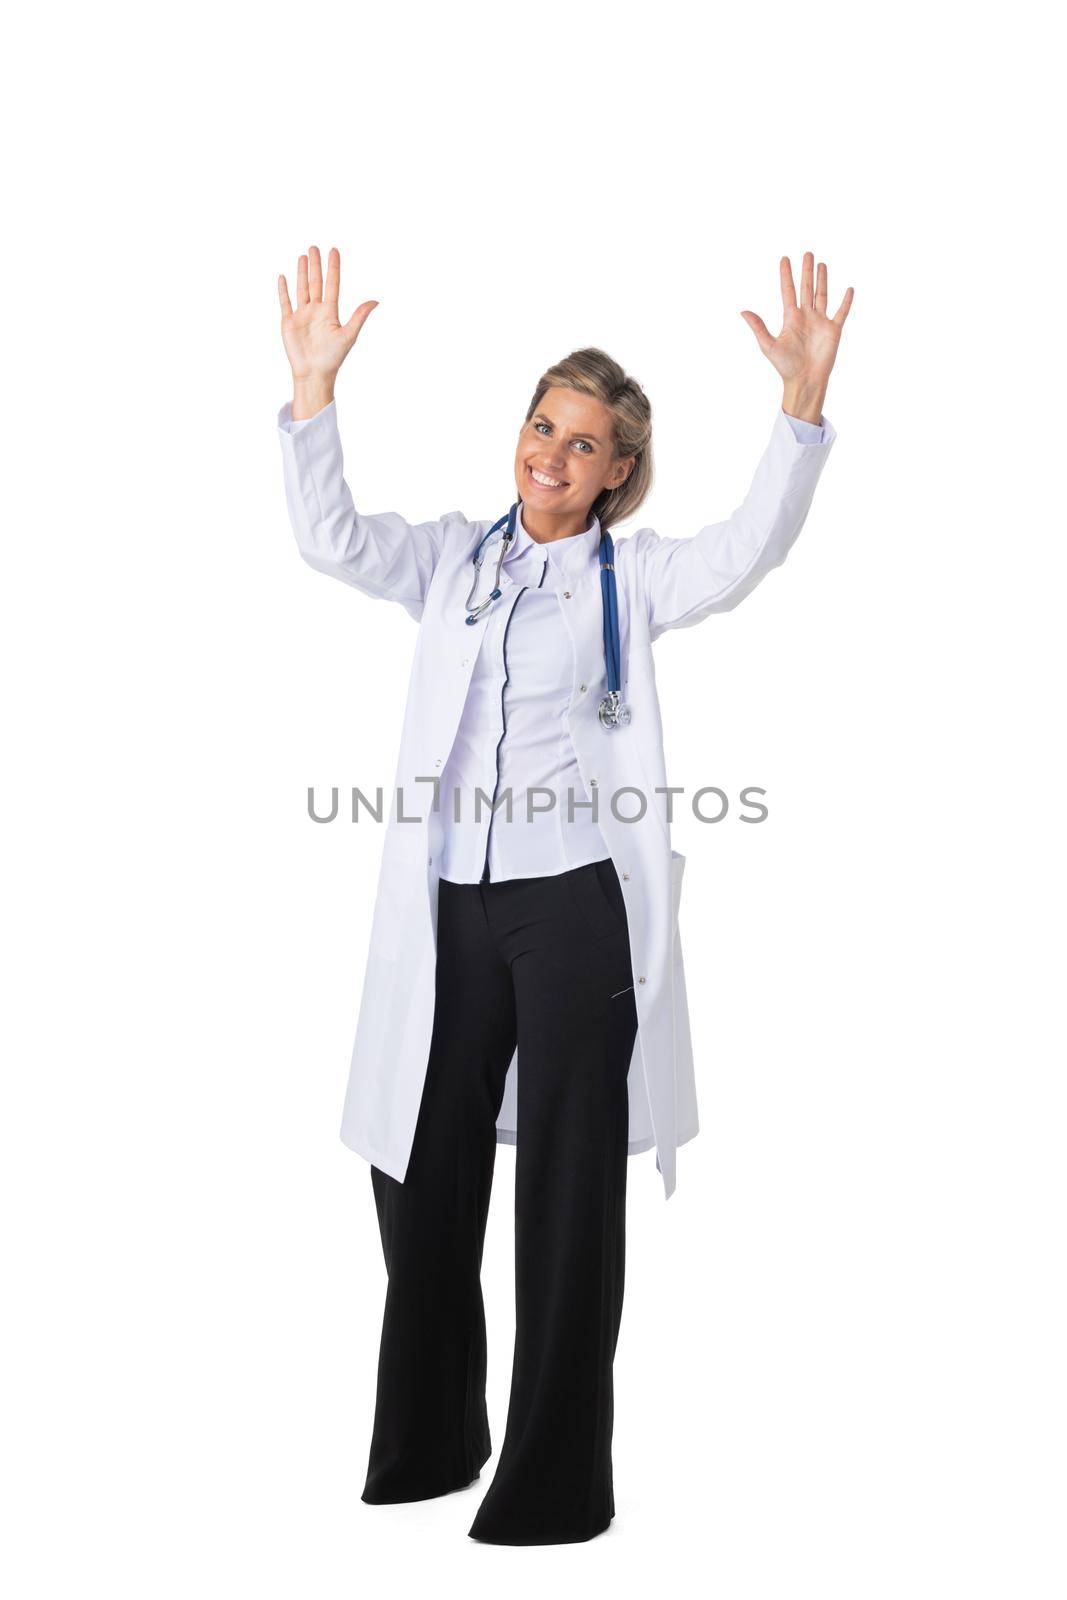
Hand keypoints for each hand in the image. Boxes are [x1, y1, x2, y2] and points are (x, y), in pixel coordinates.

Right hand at [278, 245, 378, 415]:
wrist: (314, 374)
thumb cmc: (333, 358)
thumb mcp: (348, 335)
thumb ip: (359, 316)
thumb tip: (376, 301)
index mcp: (330, 312)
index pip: (332, 284)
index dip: (333, 268)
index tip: (334, 251)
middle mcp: (316, 311)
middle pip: (315, 283)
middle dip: (315, 265)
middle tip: (315, 247)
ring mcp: (301, 315)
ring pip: (301, 289)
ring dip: (301, 272)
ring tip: (303, 256)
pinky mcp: (288, 322)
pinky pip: (285, 302)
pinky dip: (283, 290)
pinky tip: (283, 276)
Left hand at [740, 253, 852, 422]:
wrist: (804, 381)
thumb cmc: (785, 366)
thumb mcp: (768, 346)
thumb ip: (758, 327)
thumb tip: (743, 311)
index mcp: (791, 318)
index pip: (788, 291)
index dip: (786, 275)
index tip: (784, 259)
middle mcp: (806, 317)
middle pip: (806, 288)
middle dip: (806, 271)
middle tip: (807, 253)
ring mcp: (820, 322)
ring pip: (822, 295)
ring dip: (822, 280)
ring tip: (821, 264)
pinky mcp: (834, 330)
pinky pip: (841, 312)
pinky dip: (846, 302)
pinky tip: (848, 289)